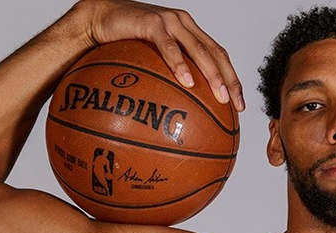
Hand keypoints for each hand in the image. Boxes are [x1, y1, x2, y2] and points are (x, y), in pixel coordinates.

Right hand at [78, 0, 243, 110]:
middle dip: (229, 80)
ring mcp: (170, 21)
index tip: (238, 105)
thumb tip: (177, 110)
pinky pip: (169, 46)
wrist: (97, 19)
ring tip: (220, 97)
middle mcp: (184, 24)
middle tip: (235, 105)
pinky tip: (187, 82)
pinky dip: (180, 64)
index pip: (218, 55)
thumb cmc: (122, 43)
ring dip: (212, 75)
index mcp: (189, 32)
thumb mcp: (150, 61)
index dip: (232, 78)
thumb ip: (166, 75)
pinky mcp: (152, 22)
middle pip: (216, 53)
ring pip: (199, 49)